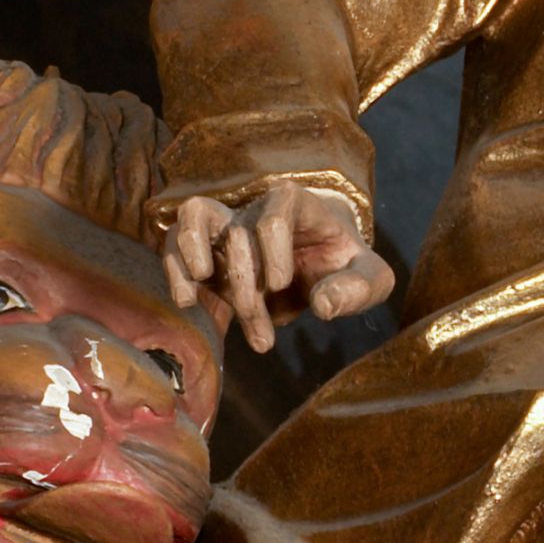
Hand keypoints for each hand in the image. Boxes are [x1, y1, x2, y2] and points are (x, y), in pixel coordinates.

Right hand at [160, 184, 393, 353]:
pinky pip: (175, 239)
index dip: (273, 250)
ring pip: (194, 217)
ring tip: (191, 299)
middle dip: (246, 290)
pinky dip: (173, 267)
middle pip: (238, 234)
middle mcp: (257, 208)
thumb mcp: (370, 278)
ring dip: (188, 260)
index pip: (276, 212)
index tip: (281, 284)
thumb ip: (358, 289)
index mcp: (299, 205)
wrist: (320, 263)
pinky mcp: (206, 245)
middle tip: (261, 337)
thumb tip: (323, 306)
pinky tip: (187, 301)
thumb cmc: (344, 265)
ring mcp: (228, 223)